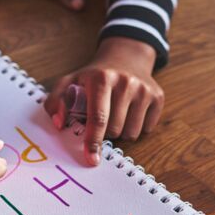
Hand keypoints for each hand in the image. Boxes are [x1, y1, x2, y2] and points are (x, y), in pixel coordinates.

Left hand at [44, 37, 163, 165]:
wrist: (125, 56)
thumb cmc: (94, 75)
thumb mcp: (70, 81)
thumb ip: (56, 101)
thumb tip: (59, 125)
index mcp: (101, 78)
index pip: (98, 117)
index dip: (93, 140)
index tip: (91, 159)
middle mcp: (126, 82)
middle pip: (115, 129)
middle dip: (105, 133)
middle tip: (100, 120)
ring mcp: (144, 89)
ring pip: (131, 133)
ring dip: (120, 132)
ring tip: (115, 115)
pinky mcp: (158, 96)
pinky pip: (146, 129)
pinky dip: (136, 127)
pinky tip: (130, 112)